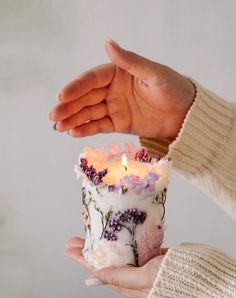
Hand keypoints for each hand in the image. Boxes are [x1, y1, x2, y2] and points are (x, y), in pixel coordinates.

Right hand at [49, 39, 194, 138]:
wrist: (185, 115)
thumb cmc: (173, 89)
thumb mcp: (153, 74)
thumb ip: (130, 61)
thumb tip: (107, 42)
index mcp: (118, 73)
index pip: (92, 79)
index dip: (76, 87)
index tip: (62, 96)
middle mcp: (112, 90)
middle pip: (86, 97)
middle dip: (69, 107)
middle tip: (53, 116)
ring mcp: (114, 107)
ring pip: (89, 113)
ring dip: (73, 119)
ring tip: (58, 127)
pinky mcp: (119, 124)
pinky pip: (99, 126)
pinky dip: (86, 129)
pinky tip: (73, 132)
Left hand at [65, 237, 167, 297]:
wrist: (201, 276)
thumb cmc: (173, 278)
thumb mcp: (143, 278)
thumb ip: (118, 278)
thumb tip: (91, 280)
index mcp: (127, 286)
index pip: (98, 270)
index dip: (82, 259)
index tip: (69, 248)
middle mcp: (132, 278)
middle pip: (104, 262)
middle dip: (87, 251)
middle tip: (73, 240)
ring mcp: (141, 267)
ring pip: (116, 255)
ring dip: (102, 245)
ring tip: (90, 235)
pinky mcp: (151, 258)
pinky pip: (131, 249)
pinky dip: (121, 242)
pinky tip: (117, 235)